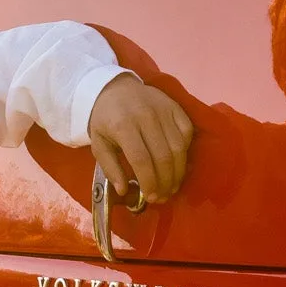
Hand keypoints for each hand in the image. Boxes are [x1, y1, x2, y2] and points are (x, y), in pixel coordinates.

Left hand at [88, 75, 194, 204]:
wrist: (115, 88)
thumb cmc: (105, 120)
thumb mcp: (99, 144)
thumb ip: (110, 168)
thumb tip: (124, 191)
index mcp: (123, 126)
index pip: (141, 159)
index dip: (149, 182)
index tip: (151, 197)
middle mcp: (146, 116)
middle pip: (163, 156)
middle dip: (165, 182)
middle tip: (163, 197)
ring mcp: (163, 110)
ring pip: (179, 147)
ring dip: (178, 172)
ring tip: (172, 187)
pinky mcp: (175, 107)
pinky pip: (186, 133)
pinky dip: (185, 152)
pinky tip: (177, 165)